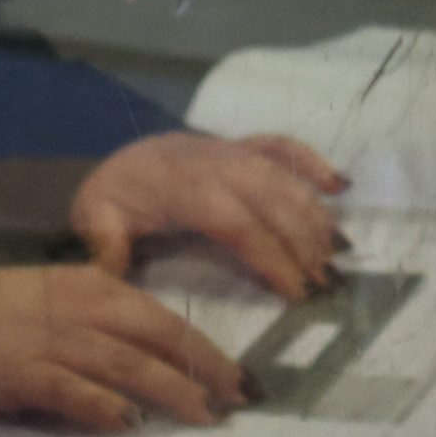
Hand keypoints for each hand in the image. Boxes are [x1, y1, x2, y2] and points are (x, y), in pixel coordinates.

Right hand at [0, 261, 258, 431]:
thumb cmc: (0, 312)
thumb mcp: (62, 301)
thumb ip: (107, 324)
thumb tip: (157, 361)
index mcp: (97, 288)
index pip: (166, 319)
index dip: (208, 349)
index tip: (242, 377)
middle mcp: (83, 310)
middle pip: (158, 339)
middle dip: (205, 370)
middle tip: (239, 399)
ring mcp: (53, 341)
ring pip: (127, 365)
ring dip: (169, 390)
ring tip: (201, 415)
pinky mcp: (23, 373)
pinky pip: (72, 390)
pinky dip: (103, 406)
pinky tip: (129, 423)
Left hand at [75, 127, 348, 297]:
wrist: (118, 160)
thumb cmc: (112, 198)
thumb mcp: (94, 220)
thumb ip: (105, 245)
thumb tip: (112, 273)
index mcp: (183, 186)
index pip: (238, 222)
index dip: (270, 255)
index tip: (296, 290)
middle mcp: (216, 163)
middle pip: (271, 198)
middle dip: (303, 239)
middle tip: (325, 280)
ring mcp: (232, 151)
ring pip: (283, 176)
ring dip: (314, 213)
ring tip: (337, 252)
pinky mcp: (242, 146)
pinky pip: (282, 146)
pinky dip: (312, 162)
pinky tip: (340, 186)